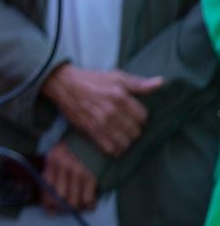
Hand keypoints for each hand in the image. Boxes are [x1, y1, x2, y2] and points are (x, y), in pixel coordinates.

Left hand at [41, 142, 96, 211]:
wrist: (93, 137)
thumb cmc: (73, 148)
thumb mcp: (57, 155)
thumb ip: (52, 172)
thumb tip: (48, 196)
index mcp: (52, 161)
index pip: (46, 187)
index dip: (47, 202)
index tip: (49, 210)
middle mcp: (63, 167)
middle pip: (59, 198)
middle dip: (60, 209)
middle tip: (63, 211)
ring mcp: (78, 173)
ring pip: (74, 202)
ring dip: (75, 210)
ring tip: (76, 208)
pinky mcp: (92, 177)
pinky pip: (88, 200)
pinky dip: (88, 207)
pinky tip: (87, 205)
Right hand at [42, 63, 162, 155]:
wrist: (64, 85)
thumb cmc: (92, 79)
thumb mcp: (115, 76)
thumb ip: (138, 83)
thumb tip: (161, 82)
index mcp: (120, 96)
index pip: (143, 117)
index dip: (140, 117)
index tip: (134, 115)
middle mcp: (112, 111)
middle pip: (136, 132)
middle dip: (134, 130)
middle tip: (128, 126)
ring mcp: (101, 123)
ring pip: (125, 143)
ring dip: (126, 141)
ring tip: (122, 135)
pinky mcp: (91, 131)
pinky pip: (111, 149)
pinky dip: (115, 149)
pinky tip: (113, 143)